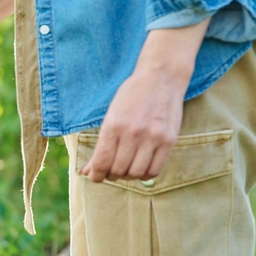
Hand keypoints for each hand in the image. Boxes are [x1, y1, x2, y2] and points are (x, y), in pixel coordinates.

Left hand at [80, 20, 209, 182]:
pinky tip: (140, 167)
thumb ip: (100, 145)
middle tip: (110, 170)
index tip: (94, 176)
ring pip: (135, 173)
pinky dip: (145, 175)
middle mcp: (133, 133)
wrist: (161, 78)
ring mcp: (153, 138)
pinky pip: (155, 171)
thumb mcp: (110, 115)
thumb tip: (86, 172)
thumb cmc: (131, 96)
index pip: (101, 163)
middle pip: (117, 171)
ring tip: (125, 168)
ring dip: (127, 176)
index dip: (95, 175)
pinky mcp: (169, 140)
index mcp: (113, 126)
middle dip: (110, 175)